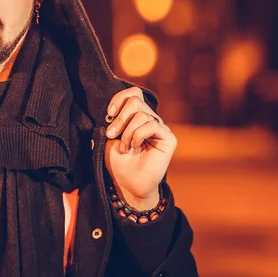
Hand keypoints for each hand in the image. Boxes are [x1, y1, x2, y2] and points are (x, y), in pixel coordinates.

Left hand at [104, 87, 176, 209]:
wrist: (127, 183)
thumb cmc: (118, 161)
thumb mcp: (109, 136)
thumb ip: (113, 119)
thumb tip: (112, 107)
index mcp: (136, 116)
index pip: (134, 93)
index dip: (120, 98)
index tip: (109, 113)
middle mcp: (150, 119)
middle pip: (136, 100)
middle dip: (120, 118)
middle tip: (112, 134)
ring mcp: (160, 127)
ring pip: (142, 114)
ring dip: (128, 131)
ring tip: (125, 147)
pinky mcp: (168, 138)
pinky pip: (152, 125)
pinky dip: (138, 135)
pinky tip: (135, 146)